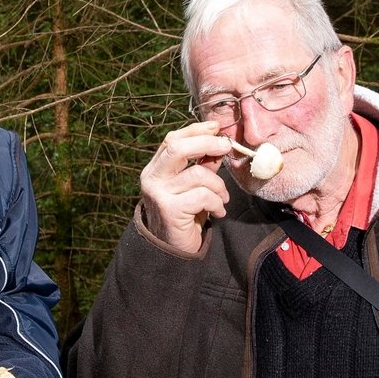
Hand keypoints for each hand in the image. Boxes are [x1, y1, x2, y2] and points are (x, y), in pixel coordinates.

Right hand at [137, 122, 232, 253]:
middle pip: (178, 147)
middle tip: (226, 147)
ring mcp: (158, 194)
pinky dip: (217, 203)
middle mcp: (152, 178)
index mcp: (155, 168)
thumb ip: (203, 165)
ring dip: (219, 186)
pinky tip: (218, 212)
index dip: (195, 130)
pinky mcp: (170, 210)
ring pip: (198, 175)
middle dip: (207, 143)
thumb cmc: (185, 215)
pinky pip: (203, 196)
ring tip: (222, 199)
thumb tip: (219, 143)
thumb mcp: (193, 186)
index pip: (172, 140)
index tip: (216, 127)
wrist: (173, 250)